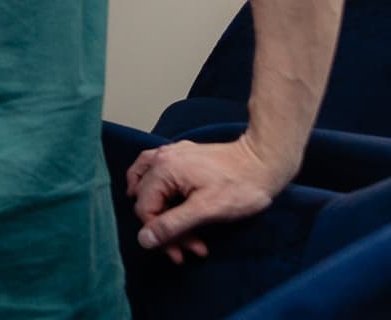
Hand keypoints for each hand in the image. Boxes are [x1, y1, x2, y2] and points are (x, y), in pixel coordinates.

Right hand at [124, 137, 287, 263]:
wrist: (264, 162)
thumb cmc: (240, 187)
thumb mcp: (207, 210)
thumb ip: (173, 225)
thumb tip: (144, 240)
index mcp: (164, 170)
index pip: (145, 209)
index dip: (161, 236)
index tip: (182, 254)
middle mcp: (160, 158)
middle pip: (147, 199)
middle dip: (166, 228)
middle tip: (191, 247)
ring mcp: (169, 152)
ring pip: (143, 180)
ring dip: (154, 208)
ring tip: (164, 228)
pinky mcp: (180, 153)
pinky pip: (151, 167)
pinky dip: (150, 184)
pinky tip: (157, 194)